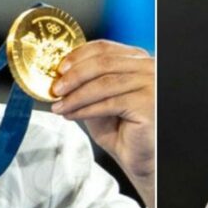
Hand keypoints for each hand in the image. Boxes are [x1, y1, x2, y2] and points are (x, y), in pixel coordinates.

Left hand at [50, 40, 154, 207]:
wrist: (143, 158)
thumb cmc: (125, 130)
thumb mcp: (101, 100)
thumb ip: (88, 84)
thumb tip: (61, 77)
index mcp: (138, 60)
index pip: (105, 48)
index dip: (78, 56)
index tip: (60, 68)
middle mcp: (149, 68)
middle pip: (103, 62)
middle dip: (74, 76)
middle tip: (56, 88)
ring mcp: (152, 85)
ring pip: (104, 83)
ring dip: (76, 95)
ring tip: (60, 105)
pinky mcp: (148, 104)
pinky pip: (110, 103)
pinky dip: (86, 109)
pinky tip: (72, 114)